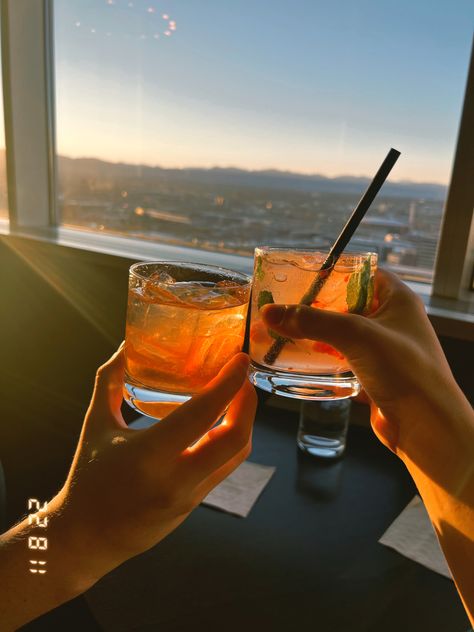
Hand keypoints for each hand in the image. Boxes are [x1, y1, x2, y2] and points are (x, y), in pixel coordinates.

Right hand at [58, 348, 256, 583]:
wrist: (84, 541)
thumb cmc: (87, 478)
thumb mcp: (95, 426)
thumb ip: (109, 383)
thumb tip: (124, 347)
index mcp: (149, 456)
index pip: (202, 414)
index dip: (228, 384)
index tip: (241, 360)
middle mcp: (176, 479)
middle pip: (235, 438)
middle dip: (248, 402)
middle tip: (243, 377)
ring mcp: (189, 496)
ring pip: (236, 455)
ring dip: (244, 422)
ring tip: (238, 395)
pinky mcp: (194, 506)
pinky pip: (224, 467)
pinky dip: (230, 440)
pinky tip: (223, 422)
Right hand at [261, 269, 469, 460]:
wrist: (426, 426)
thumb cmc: (404, 370)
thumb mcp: (355, 335)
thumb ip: (312, 321)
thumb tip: (271, 312)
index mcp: (398, 299)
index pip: (364, 273)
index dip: (336, 272)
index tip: (304, 276)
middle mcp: (393, 321)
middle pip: (349, 304)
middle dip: (319, 306)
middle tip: (287, 305)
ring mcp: (384, 350)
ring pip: (345, 334)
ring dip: (319, 334)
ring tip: (287, 331)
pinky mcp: (375, 375)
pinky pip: (345, 359)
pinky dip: (326, 359)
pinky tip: (303, 360)